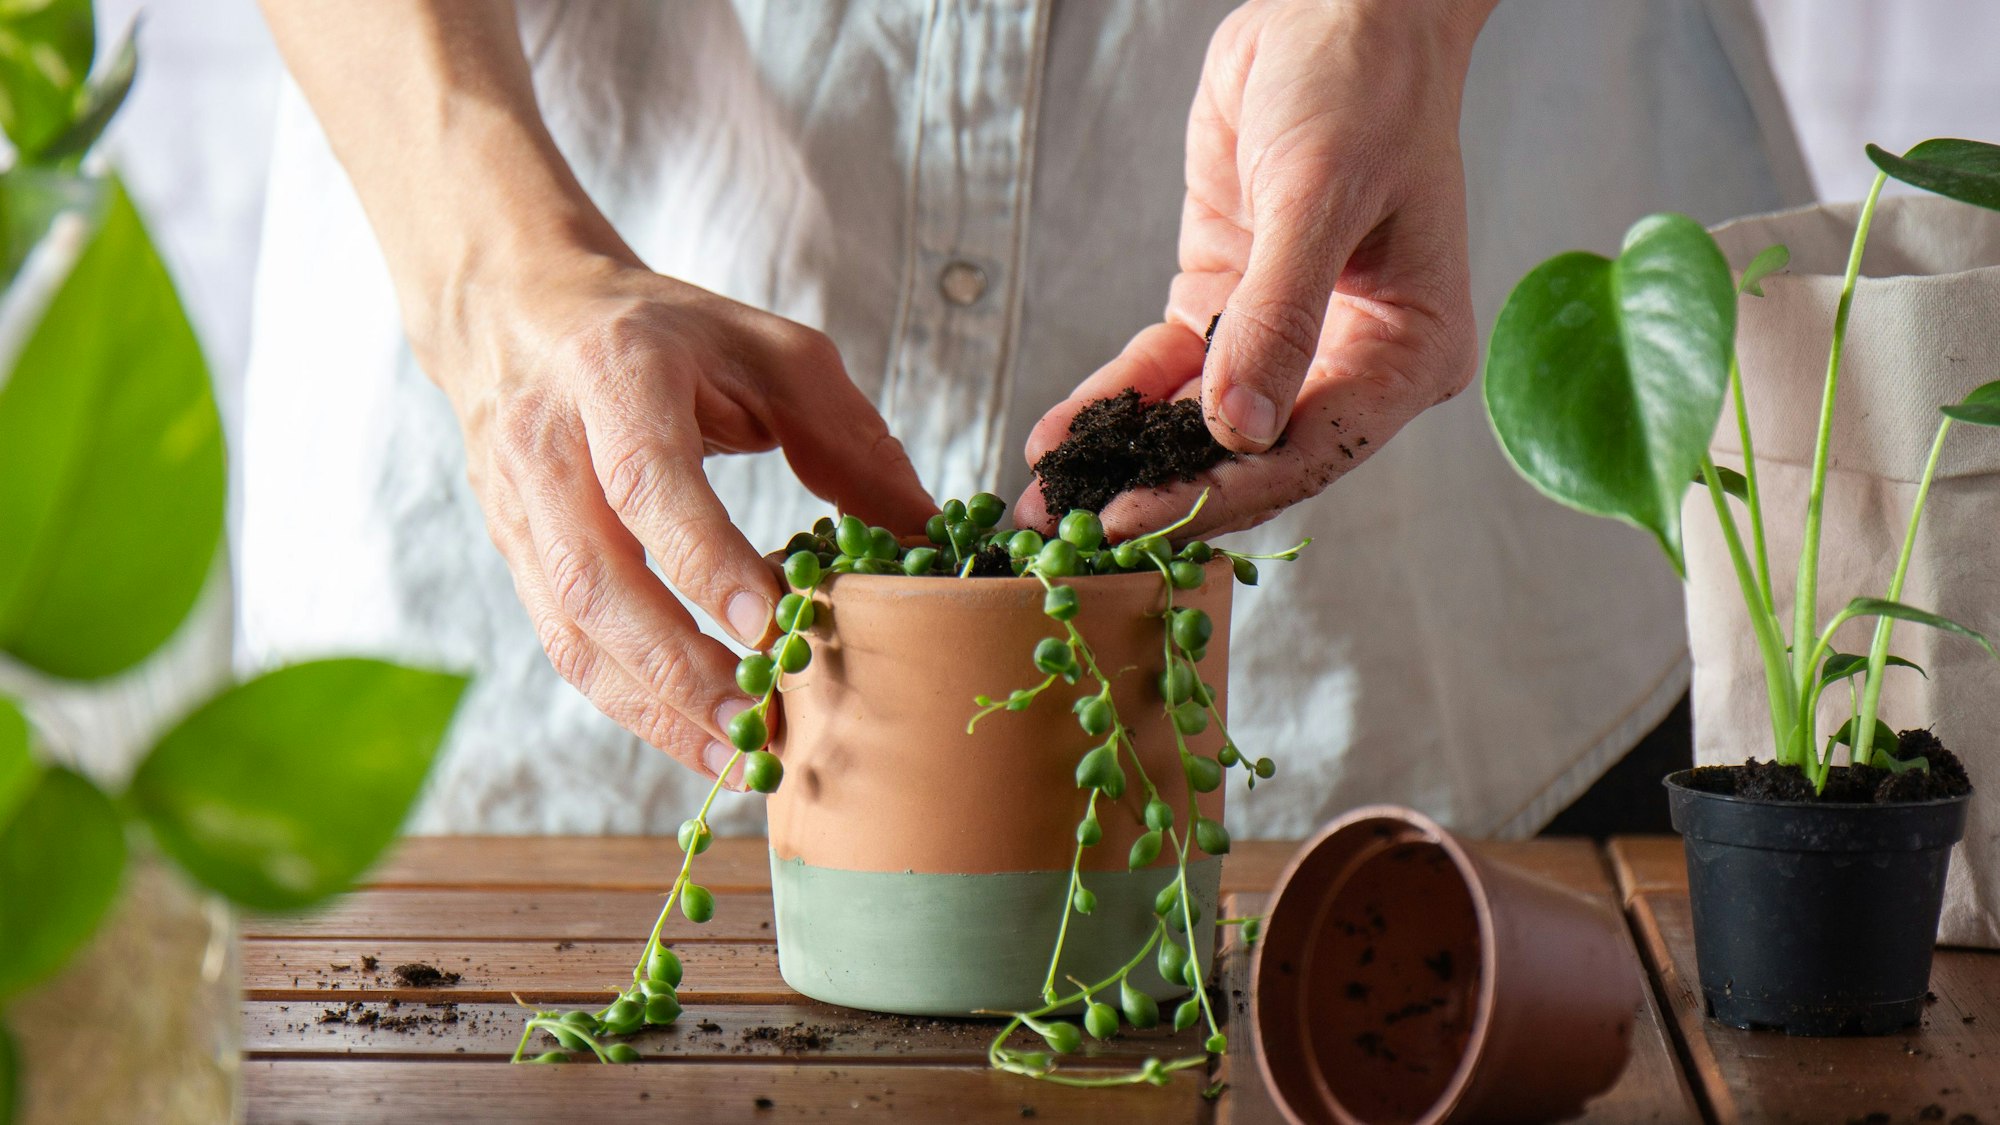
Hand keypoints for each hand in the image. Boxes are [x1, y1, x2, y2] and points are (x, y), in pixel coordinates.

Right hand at [432, 250, 934, 782]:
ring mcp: (516, 507)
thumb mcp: (770, 352)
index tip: (767, 624)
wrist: (525, 310)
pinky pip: (563, 645)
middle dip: (677, 664)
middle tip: (755, 720)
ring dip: (651, 705)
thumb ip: (847, 437)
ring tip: (732, 753)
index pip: (649, 480)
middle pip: (595, 576)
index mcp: (614, 374)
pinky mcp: (512, 554)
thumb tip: (923, 532)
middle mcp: (547, 444)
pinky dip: (629, 701)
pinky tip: (692, 735)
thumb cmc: (668, 333)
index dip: (704, 559)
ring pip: (569, 629)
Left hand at [1018, 0, 1490, 538]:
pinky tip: (1058, 437)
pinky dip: (1112, 403)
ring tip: (1046, 505)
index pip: (1310, 450)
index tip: (1136, 519)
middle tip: (1071, 538)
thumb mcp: (1321, 193)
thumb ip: (1278, 315)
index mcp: (1407, 353)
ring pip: (1197, 424)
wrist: (1332, 8)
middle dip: (1161, 494)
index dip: (1219, 491)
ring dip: (1124, 461)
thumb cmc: (1362, 87)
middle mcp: (1349, 361)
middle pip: (1250, 456)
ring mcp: (1283, 340)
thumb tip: (1239, 429)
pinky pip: (1164, 373)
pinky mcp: (1224, 309)